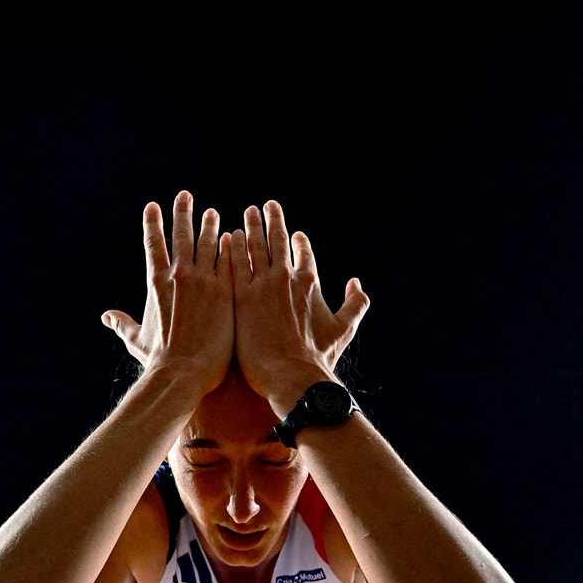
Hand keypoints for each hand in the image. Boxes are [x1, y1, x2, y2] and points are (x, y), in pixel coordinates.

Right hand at [102, 191, 232, 395]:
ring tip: (212, 213)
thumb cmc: (160, 360)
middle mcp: (179, 275)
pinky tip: (237, 236)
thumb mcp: (137, 339)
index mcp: (156, 282)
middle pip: (182, 235)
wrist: (185, 372)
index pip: (153, 244)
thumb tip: (106, 317)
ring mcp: (205, 281)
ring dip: (210, 226)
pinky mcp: (227, 291)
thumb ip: (123, 324)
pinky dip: (232, 247)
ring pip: (209, 243)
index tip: (152, 206)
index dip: (152, 223)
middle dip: (182, 213)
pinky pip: (231, 261)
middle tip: (184, 196)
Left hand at [232, 200, 368, 412]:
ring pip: (253, 247)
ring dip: (249, 228)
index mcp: (308, 282)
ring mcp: (260, 286)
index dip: (299, 241)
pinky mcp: (240, 298)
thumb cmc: (317, 357)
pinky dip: (231, 248)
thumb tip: (356, 283)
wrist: (290, 376)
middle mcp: (284, 278)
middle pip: (276, 241)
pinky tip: (226, 238)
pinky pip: (233, 265)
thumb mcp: (344, 329)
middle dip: (271, 221)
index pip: (303, 252)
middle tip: (265, 207)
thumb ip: (355, 303)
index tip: (295, 234)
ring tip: (246, 214)